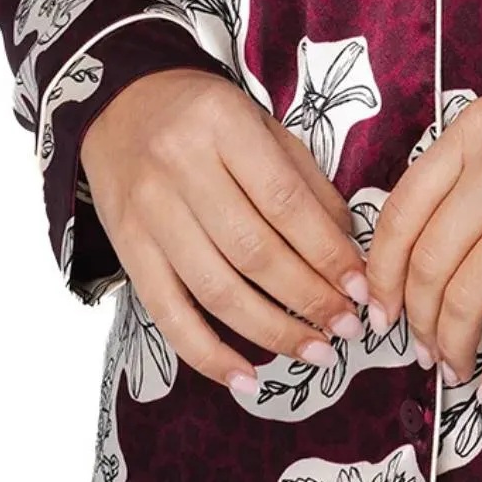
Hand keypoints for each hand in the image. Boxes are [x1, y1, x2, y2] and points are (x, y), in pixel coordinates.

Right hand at [80, 70, 368, 391]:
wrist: (119, 103)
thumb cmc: (205, 116)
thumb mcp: (261, 126)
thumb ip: (305, 183)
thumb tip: (348, 250)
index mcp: (223, 125)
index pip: (285, 203)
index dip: (327, 252)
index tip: (362, 287)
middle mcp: (180, 168)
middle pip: (253, 252)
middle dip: (309, 298)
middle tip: (348, 327)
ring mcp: (149, 213)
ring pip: (216, 289)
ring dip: (272, 331)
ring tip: (316, 352)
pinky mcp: (128, 249)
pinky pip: (168, 314)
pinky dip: (208, 354)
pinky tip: (246, 377)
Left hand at [362, 91, 481, 399]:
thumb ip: (472, 174)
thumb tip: (424, 254)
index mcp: (476, 130)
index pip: (401, 211)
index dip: (381, 272)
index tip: (381, 308)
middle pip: (429, 260)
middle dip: (417, 320)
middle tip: (424, 351)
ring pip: (468, 293)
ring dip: (453, 346)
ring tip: (456, 369)